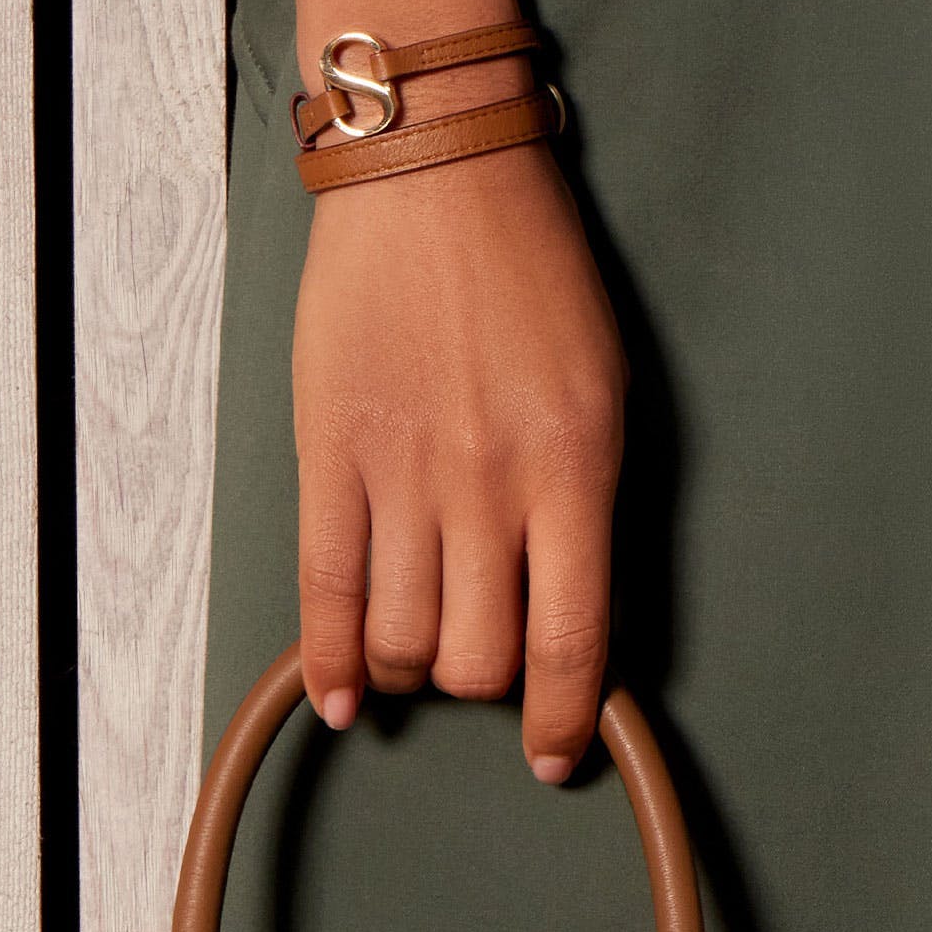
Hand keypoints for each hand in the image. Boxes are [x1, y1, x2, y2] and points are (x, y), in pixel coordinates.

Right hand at [292, 136, 626, 782]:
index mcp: (574, 469)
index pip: (569, 640)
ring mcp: (404, 472)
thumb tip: (565, 614)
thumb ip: (586, 505)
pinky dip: (333, 664)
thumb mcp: (602, 392)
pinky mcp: (331, 453)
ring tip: (417, 651)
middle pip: (479, 658)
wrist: (434, 175)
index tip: (550, 756)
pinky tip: (343, 698)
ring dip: (412, 671)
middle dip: (482, 686)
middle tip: (480, 663)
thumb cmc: (531, 275)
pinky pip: (328, 591)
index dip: (558, 719)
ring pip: (404, 640)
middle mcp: (490, 483)